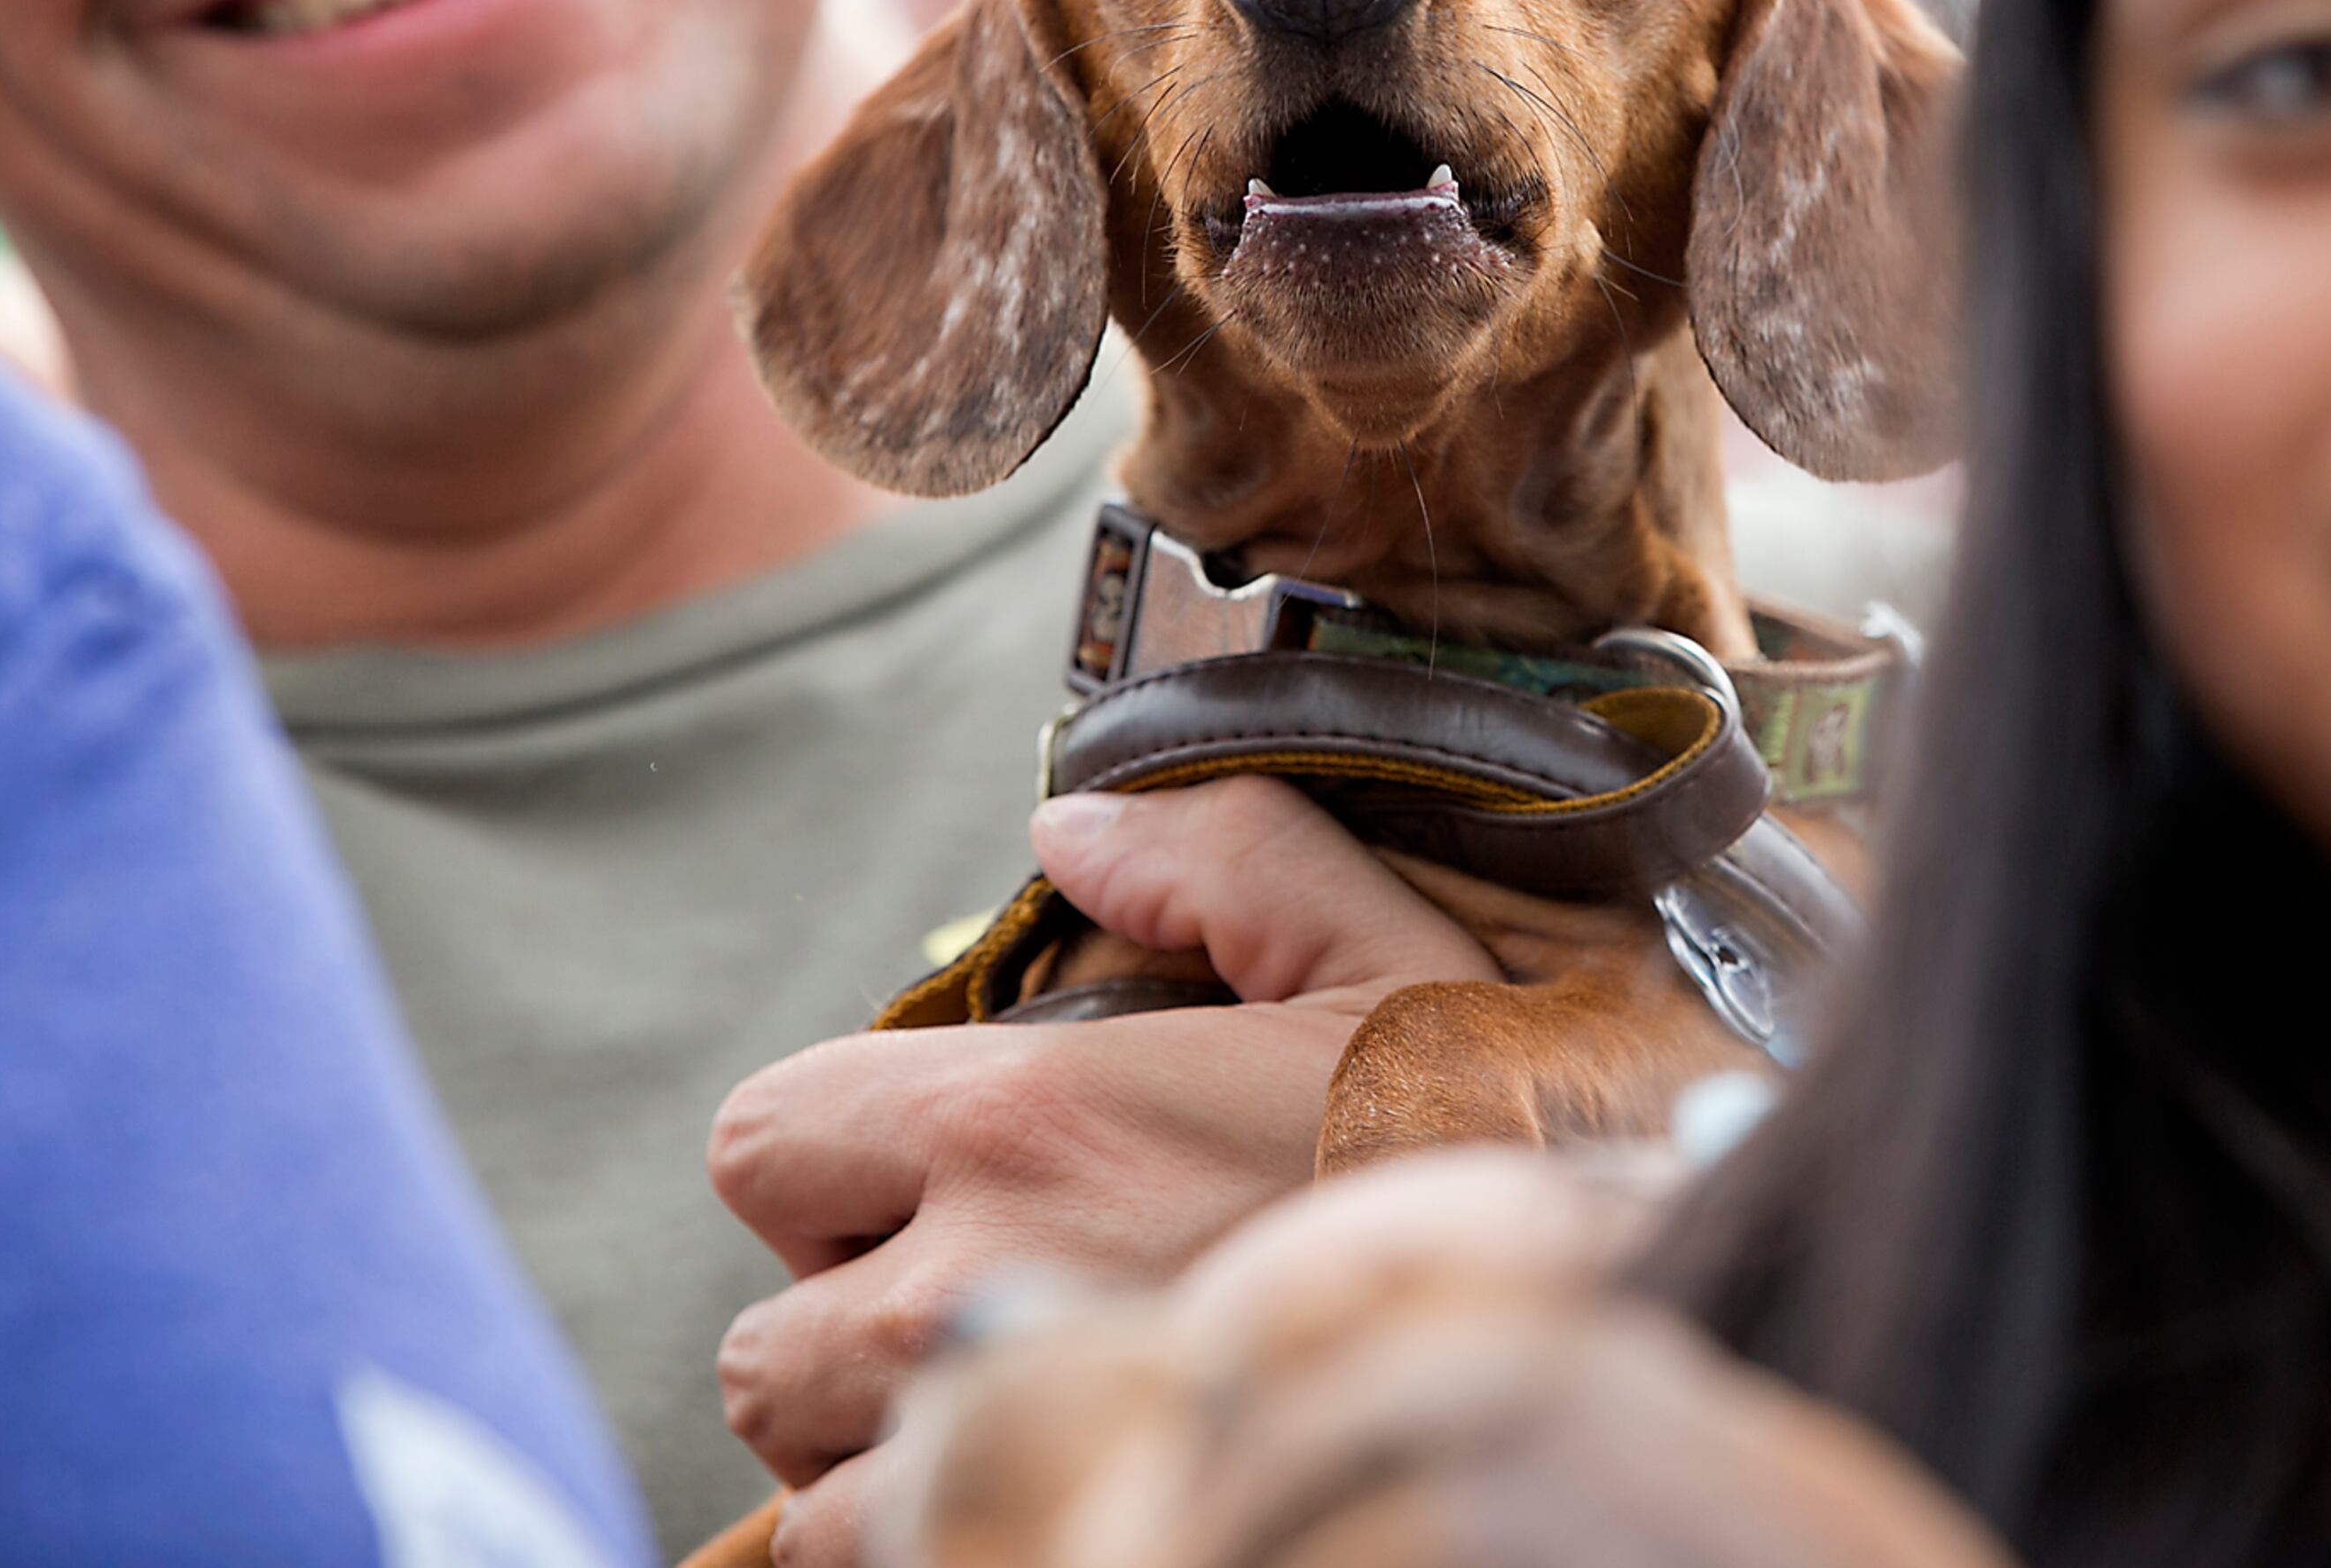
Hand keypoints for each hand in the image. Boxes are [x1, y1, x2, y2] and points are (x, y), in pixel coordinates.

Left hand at [706, 775, 1496, 1566]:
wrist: (1564, 1325)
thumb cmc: (1479, 1155)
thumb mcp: (1380, 952)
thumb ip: (1221, 861)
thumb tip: (1073, 835)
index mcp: (1022, 1118)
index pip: (765, 1141)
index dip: (839, 1162)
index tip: (939, 1179)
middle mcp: (962, 1284)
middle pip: (765, 1340)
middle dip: (852, 1324)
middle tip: (985, 1300)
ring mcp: (984, 1437)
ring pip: (812, 1476)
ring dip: (883, 1447)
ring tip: (1013, 1395)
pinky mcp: (1026, 1546)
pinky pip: (883, 1561)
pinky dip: (934, 1527)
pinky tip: (1042, 1465)